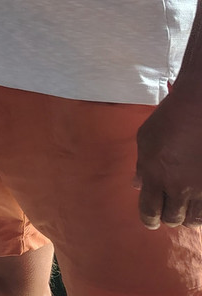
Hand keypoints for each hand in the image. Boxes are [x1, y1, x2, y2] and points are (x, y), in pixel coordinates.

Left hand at [135, 88, 201, 228]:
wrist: (198, 110)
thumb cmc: (168, 120)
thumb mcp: (145, 139)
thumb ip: (142, 166)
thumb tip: (137, 186)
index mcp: (156, 176)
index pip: (150, 210)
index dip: (149, 220)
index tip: (150, 223)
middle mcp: (180, 187)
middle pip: (173, 218)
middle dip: (168, 218)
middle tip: (167, 213)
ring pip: (195, 219)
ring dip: (188, 217)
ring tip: (185, 210)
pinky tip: (199, 204)